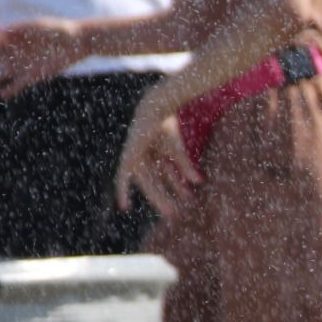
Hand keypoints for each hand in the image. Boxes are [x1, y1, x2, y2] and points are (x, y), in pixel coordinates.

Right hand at [0, 18, 84, 97]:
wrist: (74, 42)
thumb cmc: (55, 29)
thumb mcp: (36, 26)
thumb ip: (16, 28)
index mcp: (10, 38)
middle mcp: (13, 53)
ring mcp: (21, 65)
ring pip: (1, 74)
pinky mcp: (33, 76)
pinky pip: (18, 85)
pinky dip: (11, 89)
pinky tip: (3, 94)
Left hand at [115, 93, 202, 217]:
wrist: (153, 108)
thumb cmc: (166, 125)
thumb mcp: (176, 150)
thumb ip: (185, 167)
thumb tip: (198, 183)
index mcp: (161, 150)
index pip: (169, 172)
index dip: (175, 185)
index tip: (187, 199)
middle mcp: (148, 155)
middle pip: (157, 181)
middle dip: (166, 196)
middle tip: (175, 213)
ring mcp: (137, 156)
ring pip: (147, 183)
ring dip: (157, 197)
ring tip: (169, 212)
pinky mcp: (128, 156)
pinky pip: (122, 176)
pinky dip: (122, 189)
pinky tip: (124, 205)